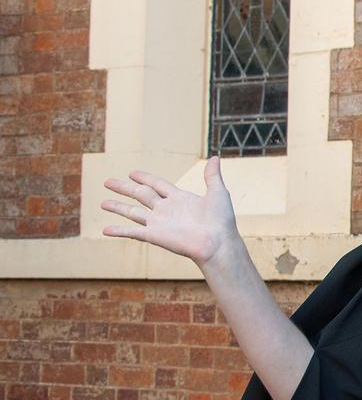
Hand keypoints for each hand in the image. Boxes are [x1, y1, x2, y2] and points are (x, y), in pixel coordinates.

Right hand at [101, 156, 240, 267]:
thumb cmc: (221, 220)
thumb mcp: (218, 193)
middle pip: (140, 195)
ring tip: (102, 202)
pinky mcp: (154, 236)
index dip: (145, 177)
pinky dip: (118, 231)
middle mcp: (167, 210)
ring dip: (117, 207)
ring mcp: (159, 223)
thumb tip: (216, 156)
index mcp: (180, 199)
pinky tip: (104, 230)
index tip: (132, 172)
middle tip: (107, 182)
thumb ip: (212, 176)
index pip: (157, 184)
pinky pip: (132, 232)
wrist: (218, 243)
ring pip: (133, 212)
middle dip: (124, 188)